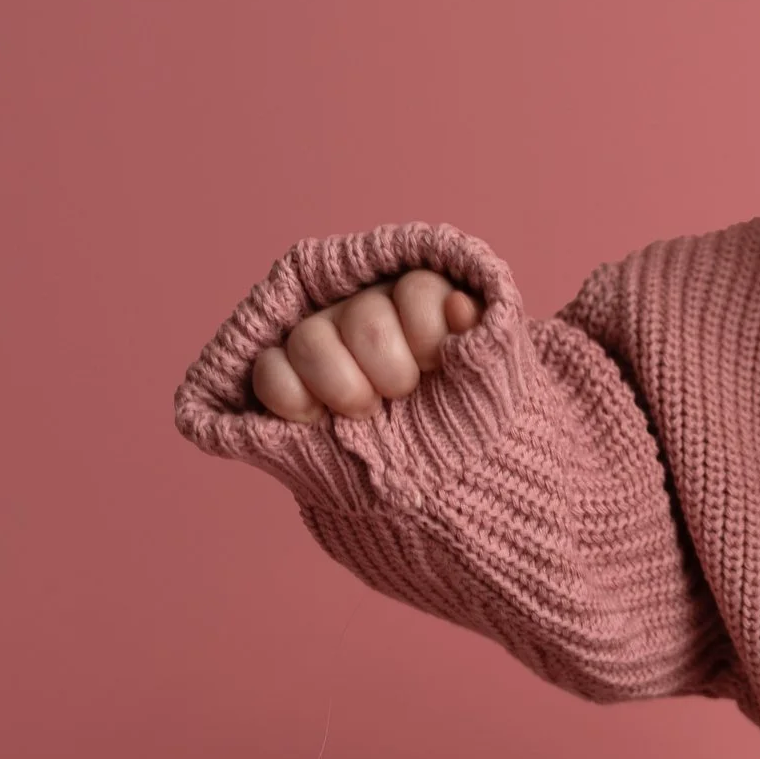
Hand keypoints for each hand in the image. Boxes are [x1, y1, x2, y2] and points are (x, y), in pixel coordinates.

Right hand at [250, 269, 481, 423]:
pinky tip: (317, 419)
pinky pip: (268, 370)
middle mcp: (366, 310)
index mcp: (419, 300)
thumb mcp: (490, 379)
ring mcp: (320, 339)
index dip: (430, 335)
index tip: (440, 364)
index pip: (417, 290)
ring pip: (309, 340)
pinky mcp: (284, 374)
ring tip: (368, 412)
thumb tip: (459, 306)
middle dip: (391, 369)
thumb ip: (486, 341)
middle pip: (364, 318)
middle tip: (404, 395)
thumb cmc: (466, 415)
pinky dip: (292, 399)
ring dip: (344, 387)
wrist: (433, 468)